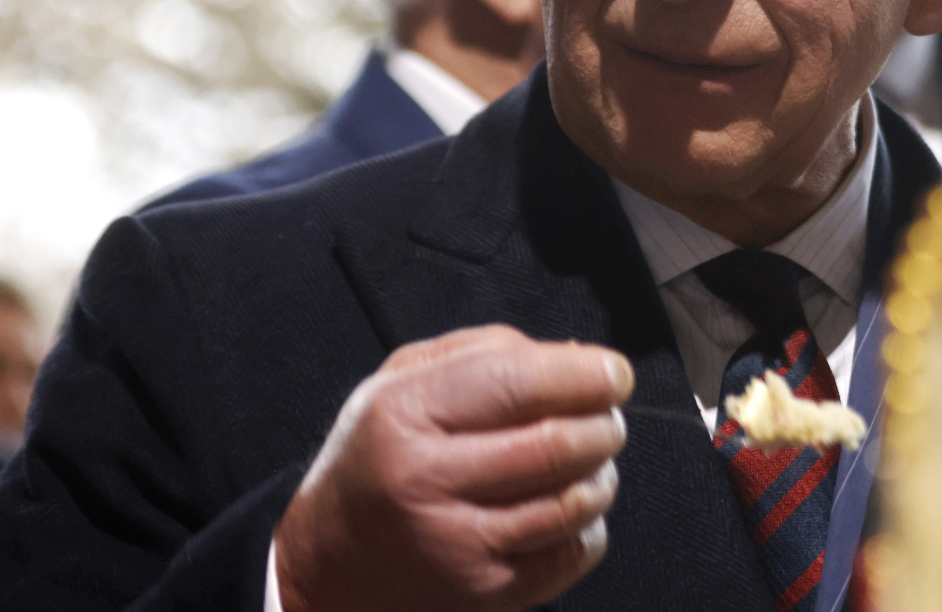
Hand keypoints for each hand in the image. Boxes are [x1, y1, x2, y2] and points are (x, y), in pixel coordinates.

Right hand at [274, 324, 634, 611]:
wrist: (327, 564)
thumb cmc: (377, 459)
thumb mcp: (401, 383)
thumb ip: (485, 353)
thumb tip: (574, 358)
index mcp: (405, 414)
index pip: (518, 382)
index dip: (584, 374)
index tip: (614, 374)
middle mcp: (426, 479)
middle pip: (556, 444)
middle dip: (603, 424)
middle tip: (607, 418)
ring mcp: (457, 543)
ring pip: (573, 502)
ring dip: (602, 475)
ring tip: (593, 460)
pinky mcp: (483, 593)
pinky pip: (571, 555)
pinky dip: (590, 527)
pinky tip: (570, 511)